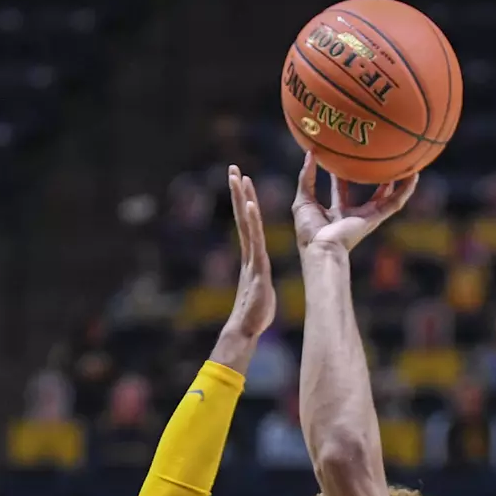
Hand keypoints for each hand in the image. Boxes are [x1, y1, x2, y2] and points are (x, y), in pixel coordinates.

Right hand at [223, 164, 275, 339]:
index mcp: (252, 255)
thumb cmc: (256, 312)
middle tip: (233, 168)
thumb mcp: (261, 288)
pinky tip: (251, 205)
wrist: (247, 327)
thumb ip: (260, 278)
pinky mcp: (256, 266)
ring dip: (242, 199)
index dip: (244, 203)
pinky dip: (253, 222)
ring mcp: (251, 258)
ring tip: (238, 177)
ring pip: (246, 223)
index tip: (241, 182)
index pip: (247, 224)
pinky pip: (254, 241)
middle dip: (237, 192)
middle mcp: (249, 252)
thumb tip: (261, 278)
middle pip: (242, 216)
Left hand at [293, 153, 416, 254]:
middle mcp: (353, 215)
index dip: (340, 176)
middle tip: (376, 159)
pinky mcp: (375, 218)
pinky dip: (405, 190)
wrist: (321, 246)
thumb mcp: (303, 199)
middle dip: (371, 179)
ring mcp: (367, 218)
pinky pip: (394, 203)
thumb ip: (307, 177)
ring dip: (397, 184)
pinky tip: (414, 176)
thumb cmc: (310, 230)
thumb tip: (310, 154)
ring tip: (405, 166)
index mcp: (335, 213)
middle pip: (366, 195)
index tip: (342, 159)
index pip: (340, 191)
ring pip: (387, 199)